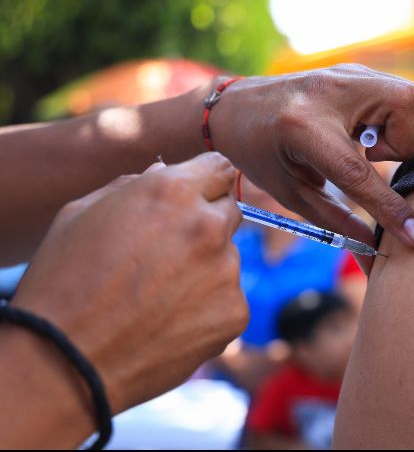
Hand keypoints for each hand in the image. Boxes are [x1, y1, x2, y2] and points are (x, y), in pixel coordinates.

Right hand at [12, 152, 248, 414]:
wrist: (66, 361)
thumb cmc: (64, 282)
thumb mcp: (83, 213)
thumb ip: (133, 186)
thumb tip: (164, 172)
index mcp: (172, 190)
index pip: (218, 168)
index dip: (205, 182)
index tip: (197, 195)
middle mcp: (209, 225)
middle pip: (229, 210)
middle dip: (206, 223)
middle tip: (168, 253)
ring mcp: (227, 270)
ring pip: (227, 259)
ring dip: (205, 268)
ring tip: (157, 297)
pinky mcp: (235, 313)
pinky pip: (227, 299)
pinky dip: (207, 308)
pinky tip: (169, 322)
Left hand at [209, 64, 413, 269]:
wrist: (236, 108)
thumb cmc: (260, 154)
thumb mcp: (293, 194)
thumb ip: (338, 223)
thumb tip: (376, 256)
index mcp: (303, 128)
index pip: (360, 174)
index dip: (390, 209)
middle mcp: (329, 91)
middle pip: (405, 108)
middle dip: (402, 145)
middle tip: (368, 159)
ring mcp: (344, 73)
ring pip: (409, 98)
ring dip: (397, 131)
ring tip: (362, 146)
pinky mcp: (353, 70)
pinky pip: (397, 93)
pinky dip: (390, 118)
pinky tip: (360, 130)